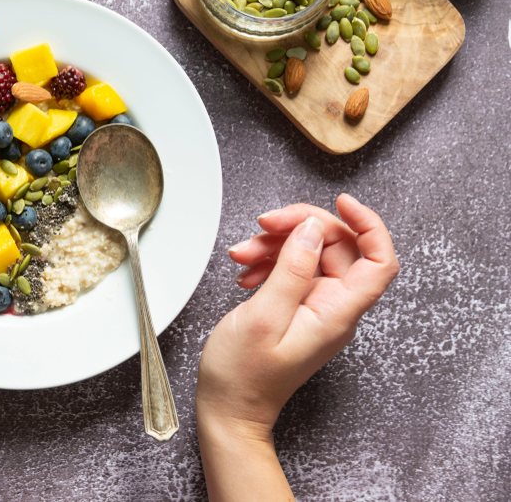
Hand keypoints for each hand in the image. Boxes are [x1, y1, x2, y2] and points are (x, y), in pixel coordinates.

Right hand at [197, 194, 399, 436]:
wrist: (229, 407)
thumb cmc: (244, 374)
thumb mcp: (263, 316)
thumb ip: (292, 269)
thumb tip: (312, 229)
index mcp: (337, 313)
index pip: (379, 260)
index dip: (368, 224)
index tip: (340, 201)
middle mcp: (335, 308)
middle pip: (338, 246)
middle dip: (300, 227)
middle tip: (264, 224)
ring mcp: (317, 307)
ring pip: (311, 253)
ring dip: (276, 243)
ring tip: (242, 253)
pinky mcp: (298, 306)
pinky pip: (293, 268)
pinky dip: (269, 260)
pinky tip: (246, 269)